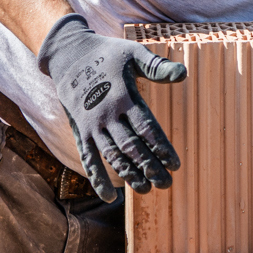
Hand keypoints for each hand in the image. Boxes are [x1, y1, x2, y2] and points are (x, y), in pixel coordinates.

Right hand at [37, 14, 186, 200]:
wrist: (68, 54)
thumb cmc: (107, 53)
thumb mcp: (133, 53)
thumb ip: (157, 67)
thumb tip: (184, 74)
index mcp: (123, 96)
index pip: (146, 128)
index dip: (161, 148)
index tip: (175, 164)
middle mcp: (107, 114)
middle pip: (131, 147)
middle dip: (150, 167)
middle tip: (167, 184)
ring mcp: (92, 125)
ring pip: (112, 156)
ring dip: (129, 175)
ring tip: (146, 190)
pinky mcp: (81, 131)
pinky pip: (88, 159)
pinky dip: (97, 179)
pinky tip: (109, 198)